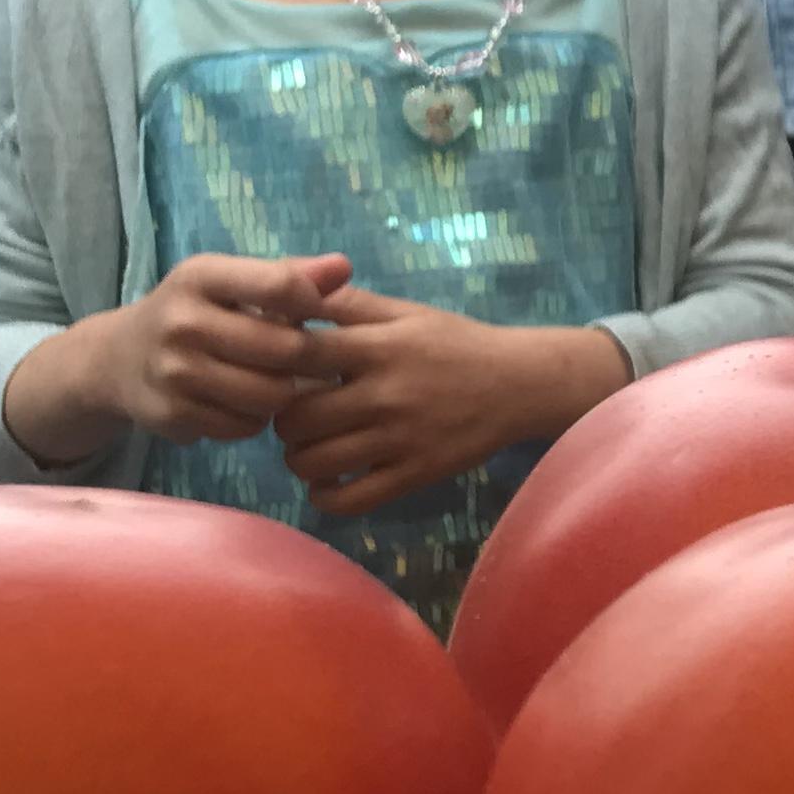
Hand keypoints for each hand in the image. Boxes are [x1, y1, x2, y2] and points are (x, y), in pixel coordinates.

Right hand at [15, 252, 354, 458]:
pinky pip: (245, 426)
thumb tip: (343, 267)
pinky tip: (246, 403)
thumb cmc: (196, 312)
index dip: (312, 302)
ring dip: (286, 393)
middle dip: (309, 358)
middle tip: (315, 360)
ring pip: (271, 395)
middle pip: (285, 349)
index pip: (279, 285)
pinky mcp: (170, 415)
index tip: (314, 312)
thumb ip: (291, 275)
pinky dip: (256, 419)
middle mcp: (181, 322)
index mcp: (200, 276)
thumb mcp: (232, 282)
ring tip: (281, 381)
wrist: (118, 358)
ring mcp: (172, 372)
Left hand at [269, 292, 631, 519]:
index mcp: (381, 348)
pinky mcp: (415, 475)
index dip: (273, 364)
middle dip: (283, 419)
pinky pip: (348, 500)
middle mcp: (388, 394)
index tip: (277, 372)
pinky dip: (324, 495)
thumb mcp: (405, 313)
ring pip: (313, 463)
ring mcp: (401, 440)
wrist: (520, 385)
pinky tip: (330, 480)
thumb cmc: (455, 344)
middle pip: (296, 419)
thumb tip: (286, 293)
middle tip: (296, 415)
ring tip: (313, 446)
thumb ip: (347, 305)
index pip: (300, 355)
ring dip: (299, 458)